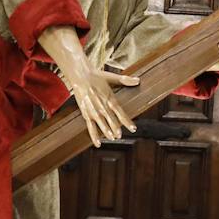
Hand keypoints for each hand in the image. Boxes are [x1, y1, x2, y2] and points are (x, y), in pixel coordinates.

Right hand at [37, 25, 138, 147]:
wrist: (80, 75)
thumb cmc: (96, 76)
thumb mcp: (112, 77)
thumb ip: (125, 80)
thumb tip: (137, 81)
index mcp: (110, 98)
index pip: (120, 112)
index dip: (127, 121)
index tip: (133, 128)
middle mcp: (102, 106)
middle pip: (111, 120)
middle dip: (116, 129)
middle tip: (121, 135)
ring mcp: (94, 111)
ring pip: (102, 125)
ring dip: (107, 132)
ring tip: (113, 138)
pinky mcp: (86, 114)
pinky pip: (90, 127)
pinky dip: (94, 136)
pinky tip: (98, 143)